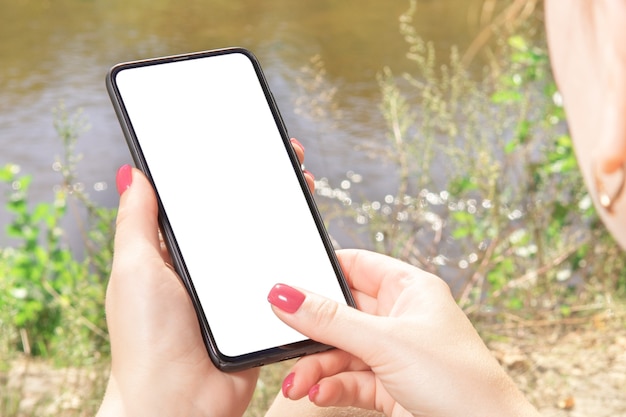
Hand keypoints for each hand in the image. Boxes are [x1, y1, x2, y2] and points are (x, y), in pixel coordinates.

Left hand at [97, 137, 309, 416]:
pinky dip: (297, 257)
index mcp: (175, 252)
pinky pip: (283, 277)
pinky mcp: (261, 309)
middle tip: (285, 159)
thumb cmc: (147, 340)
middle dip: (263, 185)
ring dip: (286, 215)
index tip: (242, 144)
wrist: (180, 402)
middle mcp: (207, 268)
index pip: (201, 201)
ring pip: (267, 242)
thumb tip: (134, 174)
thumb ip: (136, 221)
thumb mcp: (134, 269)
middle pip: (240, 217)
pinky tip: (311, 233)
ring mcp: (236, 288)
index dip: (221, 171)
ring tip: (303, 186)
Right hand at [268, 249, 539, 416]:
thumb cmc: (458, 380)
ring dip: (315, 367)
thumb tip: (285, 294)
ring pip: (340, 351)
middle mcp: (400, 318)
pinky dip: (331, 387)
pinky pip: (348, 380)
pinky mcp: (389, 387)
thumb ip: (331, 320)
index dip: (322, 272)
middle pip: (341, 313)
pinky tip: (319, 393)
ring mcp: (394, 354)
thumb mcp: (386, 342)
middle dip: (312, 331)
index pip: (356, 266)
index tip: (286, 282)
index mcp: (409, 290)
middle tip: (283, 339)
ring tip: (297, 383)